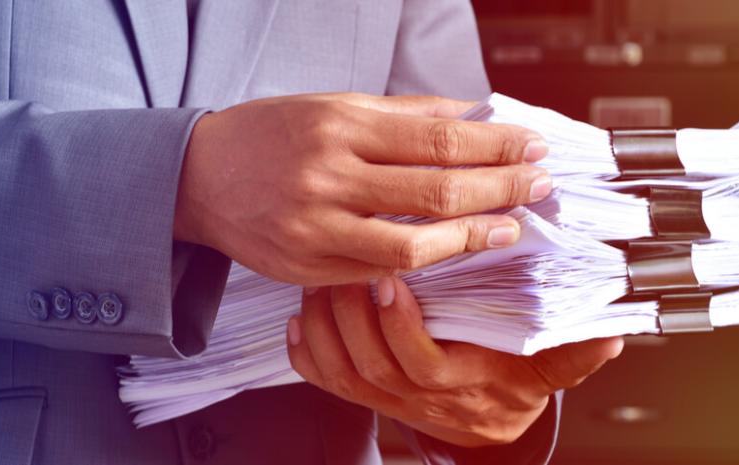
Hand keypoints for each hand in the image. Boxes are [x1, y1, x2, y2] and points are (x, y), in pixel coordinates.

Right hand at [174, 93, 551, 285]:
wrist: (198, 177)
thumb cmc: (276, 134)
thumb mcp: (338, 105)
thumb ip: (409, 115)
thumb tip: (479, 117)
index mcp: (341, 125)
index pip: (440, 139)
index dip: (496, 146)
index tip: (534, 148)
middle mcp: (328, 176)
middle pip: (437, 190)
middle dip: (500, 188)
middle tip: (539, 185)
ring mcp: (316, 228)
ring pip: (413, 243)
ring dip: (472, 237)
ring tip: (510, 227)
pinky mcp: (308, 268)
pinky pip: (381, 270)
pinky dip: (425, 261)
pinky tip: (454, 247)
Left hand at [286, 276, 622, 446]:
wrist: (492, 421)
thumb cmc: (517, 381)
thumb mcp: (554, 366)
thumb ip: (579, 351)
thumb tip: (614, 333)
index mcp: (465, 386)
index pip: (424, 364)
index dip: (401, 327)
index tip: (392, 279)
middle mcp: (421, 400)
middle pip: (372, 366)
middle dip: (353, 317)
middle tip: (343, 263)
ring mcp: (390, 401)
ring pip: (343, 372)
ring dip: (326, 327)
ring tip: (320, 278)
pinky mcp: (368, 395)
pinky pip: (327, 382)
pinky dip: (308, 352)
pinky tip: (300, 318)